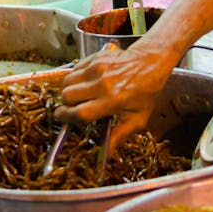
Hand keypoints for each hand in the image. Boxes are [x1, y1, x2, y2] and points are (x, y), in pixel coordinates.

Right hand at [56, 44, 174, 152]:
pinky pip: (75, 69)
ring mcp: (98, 68)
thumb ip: (119, 136)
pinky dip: (76, 76)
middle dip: (67, 103)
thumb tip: (106, 154)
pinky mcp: (96, 57)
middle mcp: (103, 84)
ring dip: (70, 89)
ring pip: (68, 81)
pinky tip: (86, 81)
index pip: (80, 112)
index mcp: (112, 101)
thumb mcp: (137, 118)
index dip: (66, 117)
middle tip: (74, 106)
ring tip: (80, 93)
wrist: (151, 61)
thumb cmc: (145, 91)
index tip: (61, 117)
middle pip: (68, 96)